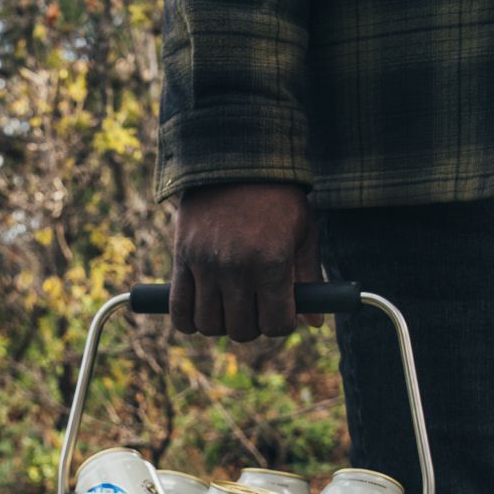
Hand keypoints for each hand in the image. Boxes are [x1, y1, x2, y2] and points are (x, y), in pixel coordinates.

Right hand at [169, 182, 319, 340]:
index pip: (276, 324)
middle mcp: (237, 267)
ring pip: (210, 325)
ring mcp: (206, 264)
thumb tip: (314, 322)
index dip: (281, 324)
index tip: (280, 313)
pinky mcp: (182, 259)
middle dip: (252, 326)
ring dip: (222, 325)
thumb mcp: (303, 234)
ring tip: (230, 308)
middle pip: (242, 330)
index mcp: (272, 262)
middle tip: (255, 309)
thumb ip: (309, 278)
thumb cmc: (277, 200)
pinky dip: (188, 321)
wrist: (234, 163)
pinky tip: (201, 313)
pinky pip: (179, 310)